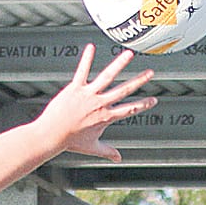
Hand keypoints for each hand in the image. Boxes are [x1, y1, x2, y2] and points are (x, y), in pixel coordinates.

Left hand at [36, 46, 156, 162]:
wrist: (51, 135)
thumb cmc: (70, 141)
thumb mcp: (92, 147)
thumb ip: (107, 151)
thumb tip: (118, 158)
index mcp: (105, 118)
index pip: (129, 110)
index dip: (143, 106)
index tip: (154, 100)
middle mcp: (99, 104)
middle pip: (123, 91)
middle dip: (139, 81)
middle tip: (150, 73)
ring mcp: (88, 95)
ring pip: (107, 77)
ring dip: (119, 65)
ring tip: (129, 54)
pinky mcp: (75, 88)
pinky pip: (82, 71)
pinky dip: (86, 59)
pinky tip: (91, 46)